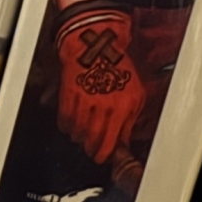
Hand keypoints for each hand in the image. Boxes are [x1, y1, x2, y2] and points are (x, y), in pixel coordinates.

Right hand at [55, 6, 145, 165]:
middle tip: (91, 151)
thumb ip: (131, 119)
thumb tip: (124, 140)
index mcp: (123, 106)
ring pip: (78, 132)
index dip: (105, 153)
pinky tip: (69, 126)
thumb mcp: (136, 94)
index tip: (102, 157)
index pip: (112, 140)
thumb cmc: (118, 66)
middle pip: (93, 139)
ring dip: (78, 138)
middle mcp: (104, 105)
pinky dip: (66, 126)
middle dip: (91, 149)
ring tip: (81, 137)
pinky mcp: (69, 94)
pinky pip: (65, 119)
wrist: (97, 44)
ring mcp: (85, 100)